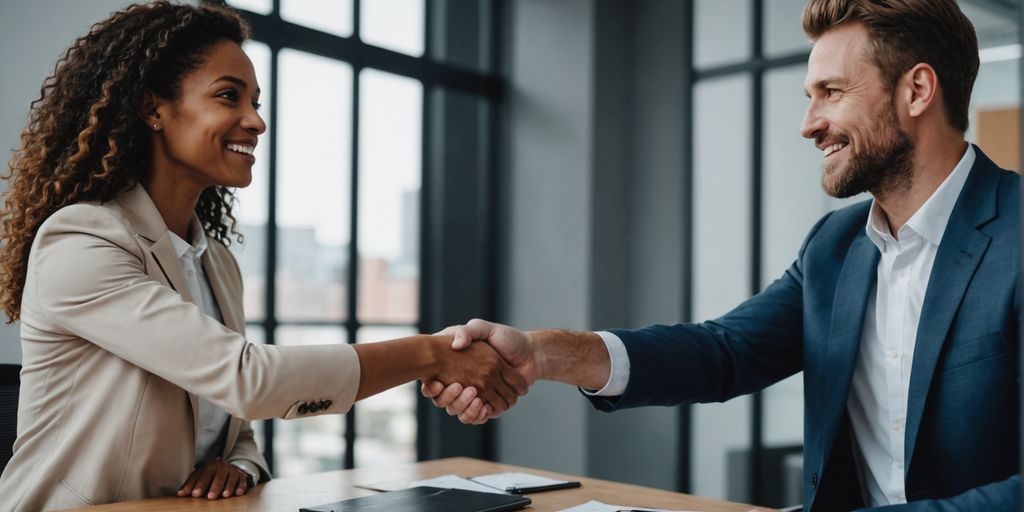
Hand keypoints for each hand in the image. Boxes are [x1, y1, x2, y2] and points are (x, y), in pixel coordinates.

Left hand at [177, 458, 250, 499]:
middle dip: (214, 487)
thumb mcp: (200, 476)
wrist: (228, 467)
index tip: (193, 494)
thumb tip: (180, 494)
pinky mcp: (242, 475)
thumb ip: (191, 484)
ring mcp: (232, 470)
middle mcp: (221, 466)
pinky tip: (238, 493)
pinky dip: (241, 487)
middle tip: (209, 497)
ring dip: (228, 487)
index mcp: (208, 466)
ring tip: (224, 495)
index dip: (197, 485)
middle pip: (217, 476)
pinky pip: (242, 480)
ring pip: (230, 478)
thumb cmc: (210, 475)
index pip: (202, 475)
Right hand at [423, 319, 537, 423]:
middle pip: (448, 401)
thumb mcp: (482, 328)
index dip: (432, 387)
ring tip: (475, 395)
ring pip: (462, 411)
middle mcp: (466, 384)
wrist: (530, 352)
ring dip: (466, 407)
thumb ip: (466, 332)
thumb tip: (456, 345)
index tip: (434, 382)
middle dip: (450, 398)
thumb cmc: (505, 338)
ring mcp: (479, 395)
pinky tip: (484, 405)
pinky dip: (480, 414)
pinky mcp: (492, 403)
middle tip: (459, 386)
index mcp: (459, 368)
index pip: (436, 384)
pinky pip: (479, 417)